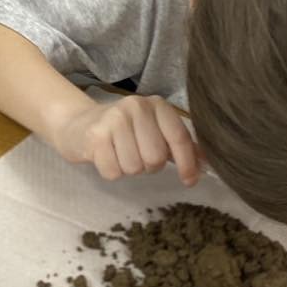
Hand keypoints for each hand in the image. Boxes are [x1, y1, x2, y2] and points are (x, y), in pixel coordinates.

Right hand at [46, 94, 200, 184]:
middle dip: (148, 166)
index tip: (189, 181)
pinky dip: (110, 171)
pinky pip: (114, 172)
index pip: (179, 137)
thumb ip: (180, 145)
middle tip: (135, 156)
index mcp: (156, 105)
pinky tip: (104, 157)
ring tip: (118, 154)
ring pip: (135, 167)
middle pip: (156, 158)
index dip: (188, 163)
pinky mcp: (95, 136)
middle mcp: (136, 107)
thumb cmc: (122, 132)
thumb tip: (208, 165)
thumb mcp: (153, 131)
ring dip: (128, 168)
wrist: (77, 124)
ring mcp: (114, 119)